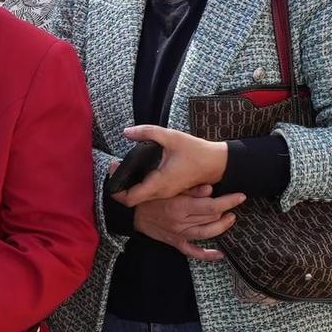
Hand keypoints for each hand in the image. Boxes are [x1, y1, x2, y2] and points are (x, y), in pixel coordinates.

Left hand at [112, 125, 229, 206]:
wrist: (217, 163)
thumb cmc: (196, 151)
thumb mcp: (171, 137)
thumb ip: (148, 132)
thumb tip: (127, 132)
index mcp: (159, 183)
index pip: (129, 198)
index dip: (115, 189)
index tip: (113, 171)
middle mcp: (161, 193)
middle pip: (131, 199)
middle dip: (119, 185)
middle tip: (116, 165)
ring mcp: (166, 194)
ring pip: (140, 196)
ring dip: (129, 184)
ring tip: (124, 165)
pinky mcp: (169, 190)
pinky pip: (149, 193)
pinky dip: (140, 184)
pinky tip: (139, 169)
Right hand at [132, 187, 247, 261]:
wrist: (130, 211)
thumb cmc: (150, 195)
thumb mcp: (168, 187)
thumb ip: (190, 189)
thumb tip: (210, 189)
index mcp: (180, 206)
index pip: (212, 206)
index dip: (228, 201)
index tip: (240, 196)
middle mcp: (181, 222)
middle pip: (211, 219)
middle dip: (225, 211)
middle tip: (232, 202)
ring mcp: (179, 234)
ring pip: (206, 234)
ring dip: (222, 227)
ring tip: (230, 219)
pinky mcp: (175, 242)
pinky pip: (192, 251)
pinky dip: (206, 255)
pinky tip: (219, 255)